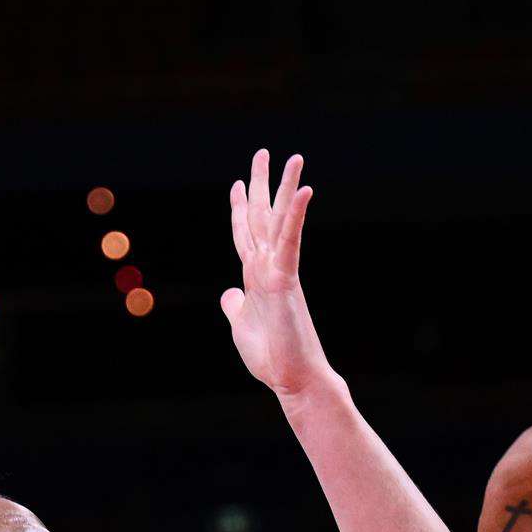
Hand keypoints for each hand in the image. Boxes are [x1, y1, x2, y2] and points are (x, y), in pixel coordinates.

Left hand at [220, 148, 334, 397]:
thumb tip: (228, 294)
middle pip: (262, 217)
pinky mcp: (286, 281)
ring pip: (280, 221)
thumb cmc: (272, 358)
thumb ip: (235, 305)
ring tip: (293, 158)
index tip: (238, 183)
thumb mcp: (241, 326)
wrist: (293, 379)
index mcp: (255, 277)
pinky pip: (290, 242)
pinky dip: (295, 216)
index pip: (246, 234)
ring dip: (285, 188)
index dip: (240, 208)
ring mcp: (278, 271)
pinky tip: (303, 190)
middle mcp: (268, 267)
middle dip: (261, 184)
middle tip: (263, 153)